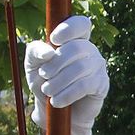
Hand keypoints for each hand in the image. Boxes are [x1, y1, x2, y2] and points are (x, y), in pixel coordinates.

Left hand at [26, 16, 108, 134]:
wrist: (54, 110)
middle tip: (43, 75)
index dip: (69, 29)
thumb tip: (49, 51)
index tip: (53, 40)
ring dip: (59, 81)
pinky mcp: (102, 85)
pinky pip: (85, 85)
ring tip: (47, 91)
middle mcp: (89, 50)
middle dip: (56, 62)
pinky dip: (67, 94)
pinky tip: (57, 101)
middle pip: (76, 47)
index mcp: (74, 39)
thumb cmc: (44, 81)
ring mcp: (98, 67)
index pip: (80, 24)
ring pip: (80, 68)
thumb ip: (35, 51)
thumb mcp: (33, 64)